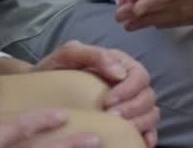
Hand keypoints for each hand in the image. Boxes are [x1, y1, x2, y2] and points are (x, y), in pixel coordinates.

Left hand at [34, 41, 159, 146]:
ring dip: (140, 123)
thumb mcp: (69, 55)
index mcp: (120, 63)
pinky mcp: (128, 120)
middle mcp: (129, 83)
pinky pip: (149, 129)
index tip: (107, 102)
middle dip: (133, 108)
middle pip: (148, 96)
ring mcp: (130, 102)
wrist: (40, 90)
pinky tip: (142, 142)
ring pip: (151, 113)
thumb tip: (119, 73)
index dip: (129, 89)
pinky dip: (149, 135)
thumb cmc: (56, 70)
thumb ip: (93, 55)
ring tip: (120, 129)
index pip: (139, 75)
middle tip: (111, 117)